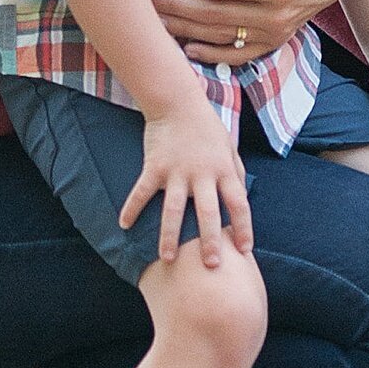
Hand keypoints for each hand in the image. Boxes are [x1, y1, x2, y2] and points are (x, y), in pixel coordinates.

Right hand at [119, 95, 254, 266]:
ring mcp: (177, 170)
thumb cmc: (207, 128)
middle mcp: (202, 173)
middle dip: (210, 239)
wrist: (178, 102)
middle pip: (207, 211)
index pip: (238, 203)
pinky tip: (124, 225)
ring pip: (174, 208)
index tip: (244, 250)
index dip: (243, 227)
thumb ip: (236, 173)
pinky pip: (142, 191)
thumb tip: (242, 199)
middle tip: (211, 265)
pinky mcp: (155, 166)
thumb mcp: (229, 148)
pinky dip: (132, 207)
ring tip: (168, 258)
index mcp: (224, 170)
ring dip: (170, 235)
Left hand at [147, 0, 359, 60]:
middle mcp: (274, 15)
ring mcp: (274, 33)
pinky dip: (212, 56)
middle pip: (213, 15)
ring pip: (220, 37)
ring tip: (153, 20)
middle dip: (175, 7)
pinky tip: (186, 49)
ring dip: (184, 30)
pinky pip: (238, 56)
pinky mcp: (274, 43)